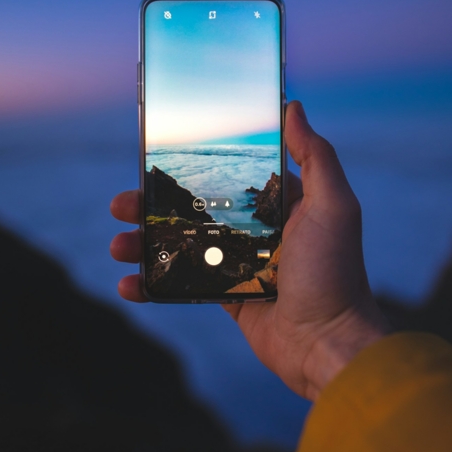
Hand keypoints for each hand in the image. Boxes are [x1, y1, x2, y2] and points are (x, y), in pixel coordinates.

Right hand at [110, 101, 388, 399]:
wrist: (329, 345)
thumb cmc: (334, 272)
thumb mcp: (332, 206)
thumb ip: (315, 157)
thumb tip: (294, 106)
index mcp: (281, 205)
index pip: (229, 176)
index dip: (194, 166)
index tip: (158, 156)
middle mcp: (259, 231)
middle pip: (196, 209)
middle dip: (155, 206)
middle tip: (122, 203)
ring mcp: (241, 265)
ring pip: (183, 246)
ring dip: (145, 244)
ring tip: (117, 244)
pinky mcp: (228, 297)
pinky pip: (183, 286)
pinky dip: (152, 285)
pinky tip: (129, 284)